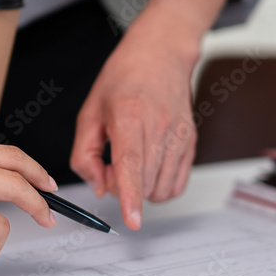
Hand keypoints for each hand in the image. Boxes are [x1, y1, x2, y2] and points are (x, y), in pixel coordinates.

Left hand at [70, 25, 198, 230]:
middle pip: (144, 182)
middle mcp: (159, 127)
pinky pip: (177, 184)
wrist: (161, 55)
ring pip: (161, 189)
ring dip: (142, 190)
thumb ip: (85, 153)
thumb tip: (97, 186)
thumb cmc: (124, 78)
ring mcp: (179, 136)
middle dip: (123, 189)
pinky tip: (148, 169)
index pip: (132, 164)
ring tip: (131, 165)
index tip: (133, 219)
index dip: (131, 195)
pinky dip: (160, 188)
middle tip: (111, 167)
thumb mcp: (90, 111)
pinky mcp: (191, 143)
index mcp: (130, 116)